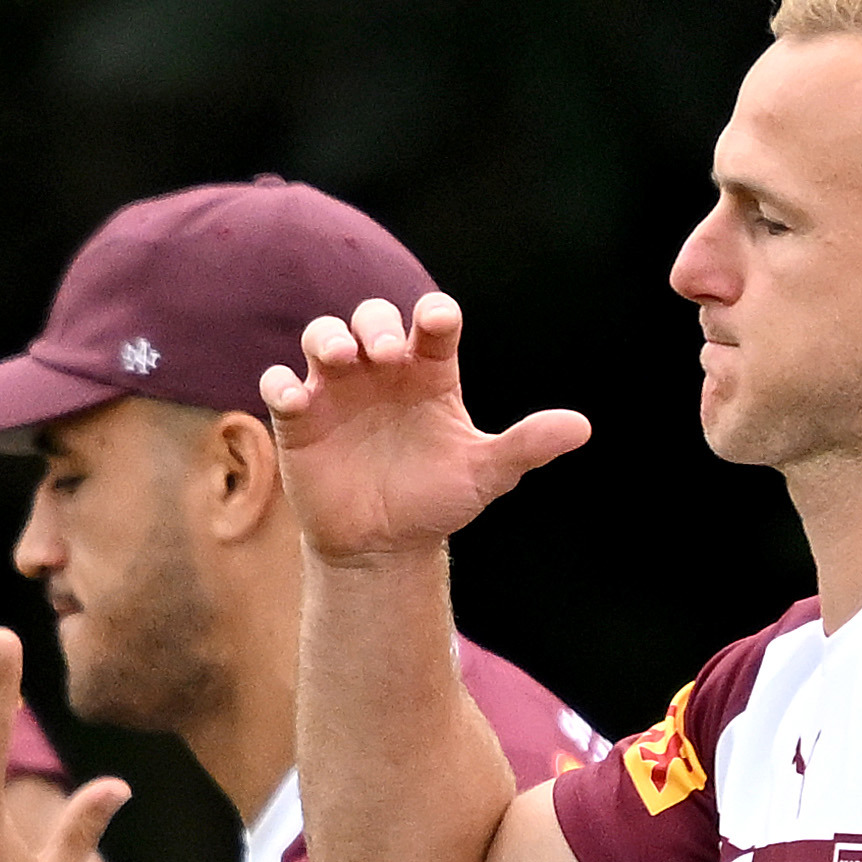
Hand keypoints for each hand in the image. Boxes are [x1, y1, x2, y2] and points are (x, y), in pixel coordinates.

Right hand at [262, 292, 593, 566]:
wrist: (385, 546)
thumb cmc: (436, 499)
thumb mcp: (485, 475)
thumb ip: (526, 446)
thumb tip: (582, 427)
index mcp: (430, 372)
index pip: (432, 325)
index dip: (434, 315)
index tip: (437, 322)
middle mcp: (382, 371)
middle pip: (373, 317)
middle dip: (377, 324)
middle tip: (387, 352)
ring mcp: (337, 389)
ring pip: (323, 336)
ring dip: (328, 338)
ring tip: (340, 359)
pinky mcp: (300, 418)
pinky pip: (279, 384)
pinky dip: (282, 384)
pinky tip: (297, 400)